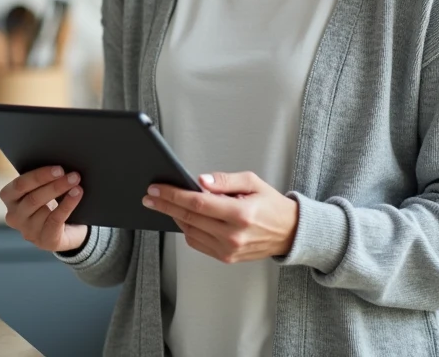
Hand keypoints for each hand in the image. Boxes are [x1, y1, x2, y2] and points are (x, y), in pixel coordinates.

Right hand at [0, 165, 87, 252]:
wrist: (66, 230)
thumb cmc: (50, 202)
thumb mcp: (41, 189)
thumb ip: (42, 179)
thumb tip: (58, 167)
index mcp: (9, 197)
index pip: (19, 185)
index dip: (39, 176)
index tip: (59, 169)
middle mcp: (14, 216)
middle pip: (32, 198)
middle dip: (54, 184)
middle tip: (73, 175)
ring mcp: (27, 231)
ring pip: (44, 209)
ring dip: (63, 194)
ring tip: (78, 185)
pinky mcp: (44, 241)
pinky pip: (55, 220)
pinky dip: (67, 206)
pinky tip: (76, 196)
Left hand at [143, 171, 298, 263]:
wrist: (290, 233)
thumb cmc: (271, 205)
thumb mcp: (252, 182)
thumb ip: (225, 180)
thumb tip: (200, 181)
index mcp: (240, 214)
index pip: (198, 203)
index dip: (173, 195)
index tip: (156, 189)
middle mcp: (233, 235)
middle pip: (189, 218)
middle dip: (165, 205)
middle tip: (149, 196)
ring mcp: (229, 250)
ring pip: (189, 232)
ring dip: (174, 217)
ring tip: (166, 203)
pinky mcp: (226, 258)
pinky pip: (197, 243)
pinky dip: (187, 229)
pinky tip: (184, 217)